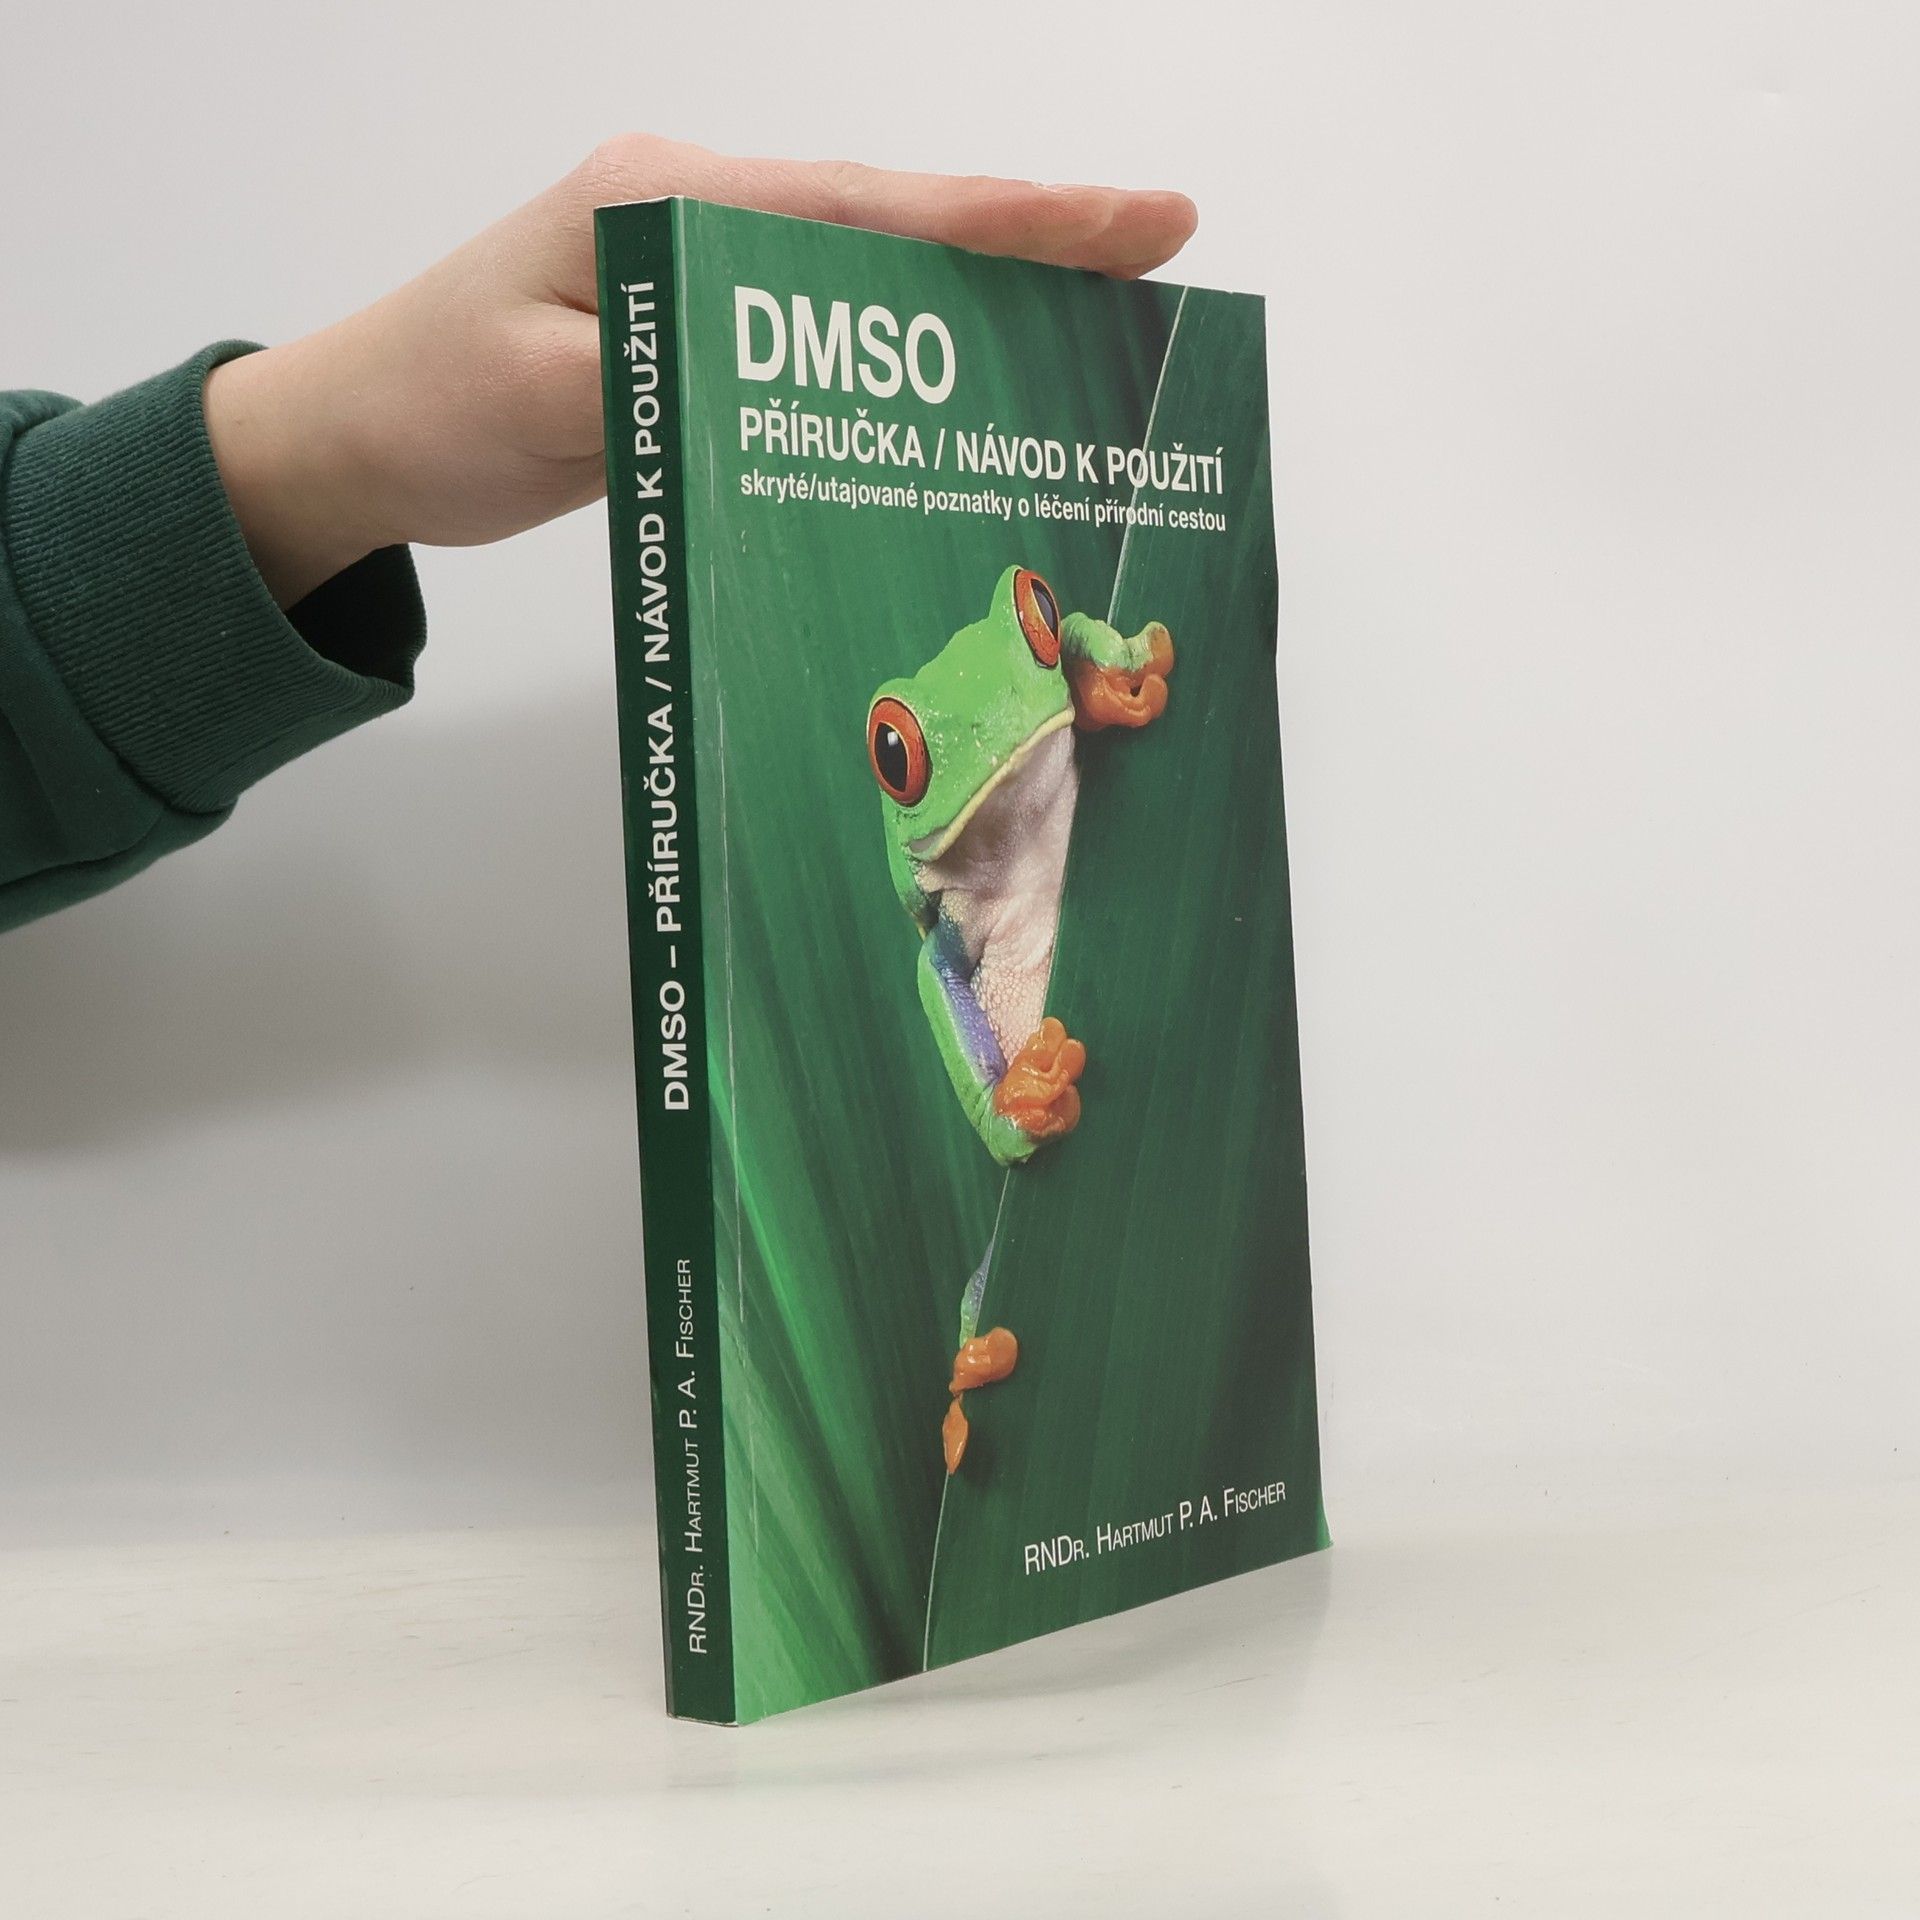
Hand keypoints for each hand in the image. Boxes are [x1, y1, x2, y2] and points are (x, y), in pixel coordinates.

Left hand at [203, 136, 1198, 605]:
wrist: (355, 435)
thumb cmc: (428, 401)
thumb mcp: (539, 395)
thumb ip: (666, 387)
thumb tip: (792, 397)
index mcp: (670, 204)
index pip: (868, 207)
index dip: (1009, 218)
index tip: (1133, 220)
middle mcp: (702, 221)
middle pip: (897, 227)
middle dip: (1032, 241)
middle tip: (1160, 258)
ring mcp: (705, 280)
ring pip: (876, 281)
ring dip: (987, 299)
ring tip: (1103, 325)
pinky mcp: (702, 343)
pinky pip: (834, 340)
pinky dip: (914, 355)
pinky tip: (975, 386)